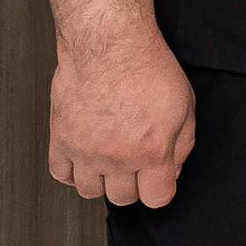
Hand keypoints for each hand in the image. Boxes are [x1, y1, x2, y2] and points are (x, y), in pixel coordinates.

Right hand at [48, 20, 197, 208]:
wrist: (109, 46)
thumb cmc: (148, 69)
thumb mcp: (185, 106)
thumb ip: (183, 144)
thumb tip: (174, 170)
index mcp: (151, 152)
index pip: (157, 198)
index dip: (161, 189)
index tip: (159, 179)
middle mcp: (116, 158)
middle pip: (123, 198)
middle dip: (133, 185)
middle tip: (136, 164)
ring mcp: (85, 152)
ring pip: (90, 192)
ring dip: (102, 180)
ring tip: (110, 160)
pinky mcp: (60, 140)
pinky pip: (60, 174)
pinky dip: (72, 172)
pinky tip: (85, 158)